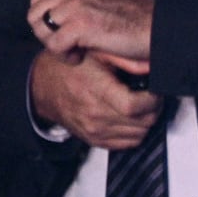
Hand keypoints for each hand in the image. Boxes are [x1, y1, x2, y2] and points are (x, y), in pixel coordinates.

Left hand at [30, 0, 155, 61]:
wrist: (159, 26)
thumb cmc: (139, 14)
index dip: (48, 20)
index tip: (68, 32)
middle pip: (34, 14)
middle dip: (47, 33)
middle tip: (68, 45)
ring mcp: (75, 6)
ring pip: (41, 29)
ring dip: (55, 45)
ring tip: (75, 52)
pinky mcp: (81, 25)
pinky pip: (55, 45)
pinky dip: (65, 56)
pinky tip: (82, 57)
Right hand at [30, 49, 161, 148]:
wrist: (42, 87)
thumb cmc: (69, 68)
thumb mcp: (96, 53)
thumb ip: (125, 59)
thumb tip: (152, 65)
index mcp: (96, 92)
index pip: (134, 106)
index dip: (152, 100)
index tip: (155, 91)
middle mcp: (95, 116)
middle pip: (141, 122)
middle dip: (153, 109)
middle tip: (152, 97)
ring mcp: (94, 131)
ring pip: (139, 135)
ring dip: (146, 121)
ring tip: (143, 106)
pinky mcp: (95, 140)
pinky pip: (127, 143)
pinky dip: (136, 132)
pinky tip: (132, 118)